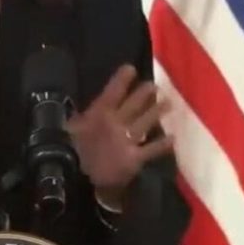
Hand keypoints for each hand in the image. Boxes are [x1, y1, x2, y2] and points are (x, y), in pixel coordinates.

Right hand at [68, 64, 172, 207]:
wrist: (73, 176)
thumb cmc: (71, 149)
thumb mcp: (72, 127)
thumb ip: (79, 117)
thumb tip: (75, 105)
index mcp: (99, 113)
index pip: (113, 91)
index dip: (122, 79)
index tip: (131, 68)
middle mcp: (115, 123)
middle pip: (134, 104)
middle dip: (145, 93)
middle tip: (155, 85)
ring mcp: (126, 139)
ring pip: (146, 123)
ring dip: (157, 112)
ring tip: (170, 104)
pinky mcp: (133, 157)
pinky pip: (151, 149)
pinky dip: (162, 144)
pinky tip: (172, 138)